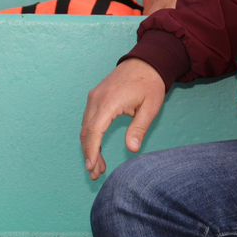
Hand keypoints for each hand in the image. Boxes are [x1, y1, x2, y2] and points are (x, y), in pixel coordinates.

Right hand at [80, 58, 166, 179]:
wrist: (145, 62)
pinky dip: (91, 136)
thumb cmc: (150, 84)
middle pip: (86, 132)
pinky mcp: (96, 97)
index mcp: (109, 102)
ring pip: (86, 127)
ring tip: (97, 166)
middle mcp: (96, 99)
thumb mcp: (150, 107)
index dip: (91, 151)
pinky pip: (89, 120)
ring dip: (89, 147)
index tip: (92, 167)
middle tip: (95, 174)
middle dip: (89, 154)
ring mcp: (94, 97)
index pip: (94, 131)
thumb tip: (132, 149)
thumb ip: (139, 128)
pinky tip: (97, 148)